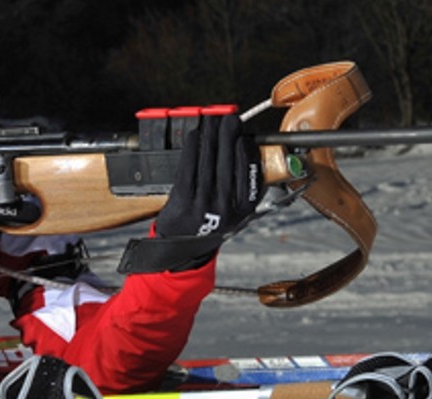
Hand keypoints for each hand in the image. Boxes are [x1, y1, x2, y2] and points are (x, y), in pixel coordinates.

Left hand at [155, 112, 262, 239]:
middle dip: (229, 133)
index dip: (247, 145)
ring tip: (213, 120)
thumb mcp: (236, 209)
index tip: (244, 133)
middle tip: (230, 118)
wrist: (181, 246)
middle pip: (229, 159)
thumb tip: (246, 145)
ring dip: (211, 134)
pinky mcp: (184, 199)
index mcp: (245, 207)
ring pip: (209, 158)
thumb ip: (244, 183)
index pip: (250, 167)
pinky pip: (189, 165)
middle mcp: (227, 206)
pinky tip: (195, 134)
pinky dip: (193, 145)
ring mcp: (205, 203)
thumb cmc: (209, 222)